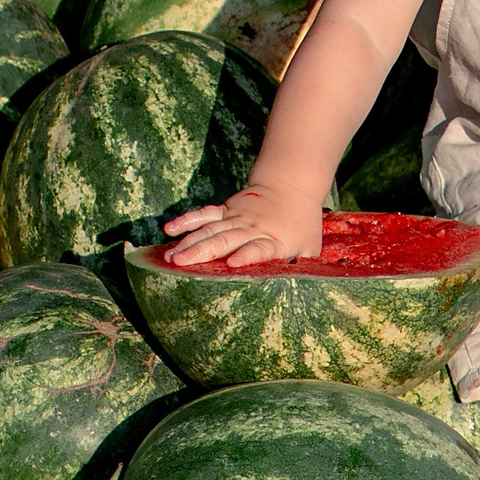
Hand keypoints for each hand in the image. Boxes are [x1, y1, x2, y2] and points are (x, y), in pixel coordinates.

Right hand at [160, 188, 323, 266]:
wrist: (292, 186)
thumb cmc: (302, 225)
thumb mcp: (310, 247)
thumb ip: (303, 268)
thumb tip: (299, 293)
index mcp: (273, 240)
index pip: (258, 249)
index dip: (246, 255)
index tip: (232, 264)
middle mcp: (251, 228)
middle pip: (225, 240)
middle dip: (202, 252)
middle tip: (179, 264)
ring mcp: (237, 217)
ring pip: (210, 230)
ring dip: (189, 243)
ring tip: (169, 257)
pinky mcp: (226, 209)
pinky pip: (204, 214)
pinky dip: (187, 220)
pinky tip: (169, 229)